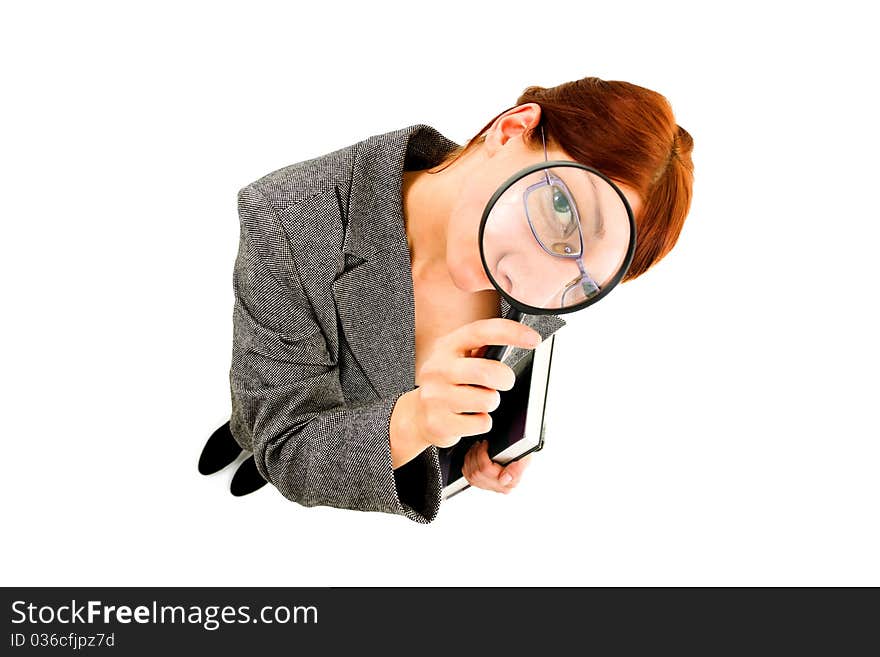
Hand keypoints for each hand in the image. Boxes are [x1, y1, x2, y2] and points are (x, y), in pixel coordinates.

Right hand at [410, 318, 541, 448]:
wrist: (417, 415)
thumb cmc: (448, 383)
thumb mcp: (458, 358)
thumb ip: (483, 349)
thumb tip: (523, 340)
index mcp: (447, 346)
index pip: (481, 332)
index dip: (511, 333)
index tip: (533, 339)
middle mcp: (438, 368)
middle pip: (487, 372)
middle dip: (505, 379)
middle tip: (504, 382)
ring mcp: (435, 396)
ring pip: (488, 401)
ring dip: (491, 403)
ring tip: (479, 402)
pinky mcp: (439, 422)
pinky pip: (481, 423)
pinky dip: (482, 422)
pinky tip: (469, 417)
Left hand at [462, 439, 532, 493]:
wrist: (521, 457)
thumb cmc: (522, 456)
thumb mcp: (525, 459)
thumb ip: (516, 469)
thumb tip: (504, 478)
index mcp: (508, 483)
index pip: (486, 470)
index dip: (482, 455)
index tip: (485, 444)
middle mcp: (498, 487)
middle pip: (477, 473)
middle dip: (475, 454)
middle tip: (480, 444)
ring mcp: (490, 486)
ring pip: (471, 475)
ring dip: (470, 458)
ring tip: (476, 448)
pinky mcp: (482, 484)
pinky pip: (468, 476)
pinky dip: (467, 464)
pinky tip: (472, 456)